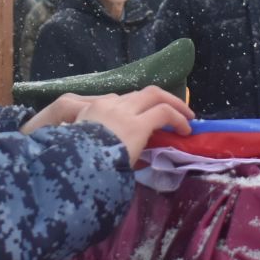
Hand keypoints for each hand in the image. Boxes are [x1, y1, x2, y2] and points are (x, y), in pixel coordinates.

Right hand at [27, 87, 192, 165]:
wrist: (73, 166)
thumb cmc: (74, 162)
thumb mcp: (81, 149)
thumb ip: (98, 146)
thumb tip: (120, 158)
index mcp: (90, 111)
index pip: (118, 102)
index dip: (135, 109)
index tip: (144, 120)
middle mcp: (107, 105)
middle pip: (138, 94)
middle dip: (157, 99)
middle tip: (171, 110)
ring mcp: (123, 112)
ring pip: (153, 95)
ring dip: (172, 103)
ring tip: (186, 117)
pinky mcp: (137, 124)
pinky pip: (164, 112)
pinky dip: (177, 118)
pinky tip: (185, 129)